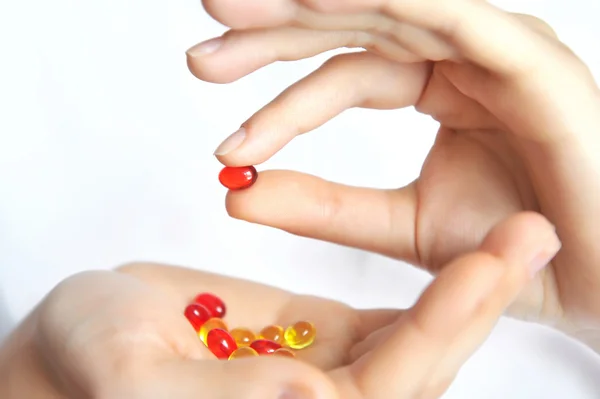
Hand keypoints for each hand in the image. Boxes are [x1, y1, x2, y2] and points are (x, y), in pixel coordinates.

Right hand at [0, 215, 558, 397]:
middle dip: (478, 297)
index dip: (436, 327)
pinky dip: (431, 277)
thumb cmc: (91, 361)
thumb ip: (219, 398)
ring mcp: (332, 371)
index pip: (385, 386)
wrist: (90, 335)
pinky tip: (469, 239)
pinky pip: (393, 315)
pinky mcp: (327, 336)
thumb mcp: (136, 376)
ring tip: (518, 225)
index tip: (482, 262)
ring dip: (468, 280)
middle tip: (529, 229)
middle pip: (422, 359)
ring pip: (418, 333)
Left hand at [187, 0, 599, 339]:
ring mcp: (492, 46)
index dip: (278, 107)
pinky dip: (383, 1)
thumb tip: (238, 191)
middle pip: (351, 27)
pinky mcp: (524, 54)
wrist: (597, 280)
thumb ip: (323, 207)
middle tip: (203, 46)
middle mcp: (460, 54)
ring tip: (229, 5)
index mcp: (436, 85)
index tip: (226, 150)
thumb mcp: (399, 226)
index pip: (341, 76)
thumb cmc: (511, 246)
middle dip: (273, 32)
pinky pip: (444, 14)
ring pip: (385, 8)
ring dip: (309, 4)